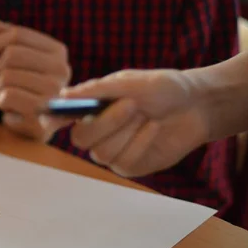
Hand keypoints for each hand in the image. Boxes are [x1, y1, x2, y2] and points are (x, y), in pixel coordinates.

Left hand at [0, 21, 70, 140]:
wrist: (44, 123)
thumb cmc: (30, 88)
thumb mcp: (24, 60)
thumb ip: (10, 41)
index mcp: (58, 52)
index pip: (17, 35)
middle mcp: (61, 71)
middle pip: (10, 55)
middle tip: (5, 83)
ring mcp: (53, 95)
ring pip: (5, 77)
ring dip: (0, 90)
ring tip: (13, 98)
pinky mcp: (42, 116)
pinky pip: (6, 97)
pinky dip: (2, 104)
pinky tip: (14, 111)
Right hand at [51, 69, 209, 176]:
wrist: (198, 105)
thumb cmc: (164, 88)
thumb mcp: (132, 83)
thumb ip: (98, 91)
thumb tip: (65, 95)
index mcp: (91, 107)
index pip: (62, 117)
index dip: (52, 119)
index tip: (49, 118)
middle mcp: (97, 130)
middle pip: (81, 139)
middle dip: (105, 123)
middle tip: (130, 104)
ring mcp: (112, 150)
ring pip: (102, 153)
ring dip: (128, 132)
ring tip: (147, 115)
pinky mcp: (130, 165)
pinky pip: (124, 162)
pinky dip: (140, 143)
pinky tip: (153, 128)